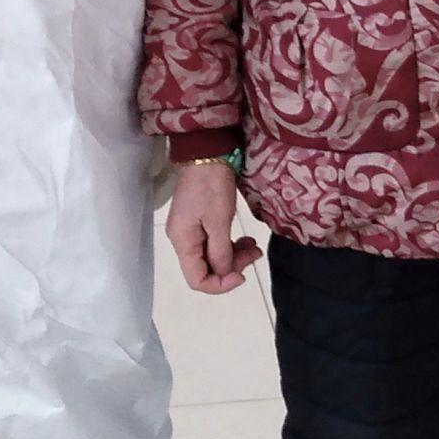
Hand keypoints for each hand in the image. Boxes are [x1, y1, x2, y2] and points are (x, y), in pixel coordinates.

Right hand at [164, 160, 262, 294]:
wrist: (207, 154)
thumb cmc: (211, 186)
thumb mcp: (219, 220)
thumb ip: (221, 252)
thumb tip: (224, 272)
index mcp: (183, 242)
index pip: (197, 280)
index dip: (221, 284)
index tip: (243, 274)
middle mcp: (183, 240)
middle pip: (206, 269)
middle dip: (232, 267)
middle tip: (254, 254)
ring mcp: (191, 230)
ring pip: (213, 256)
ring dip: (235, 255)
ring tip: (254, 246)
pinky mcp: (200, 221)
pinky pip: (215, 243)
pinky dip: (231, 244)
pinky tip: (246, 239)